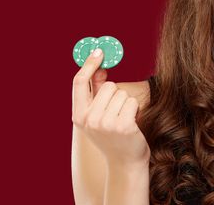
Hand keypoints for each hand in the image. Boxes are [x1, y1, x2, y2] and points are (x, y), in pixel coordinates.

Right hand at [71, 48, 150, 167]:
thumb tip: (100, 67)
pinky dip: (135, 110)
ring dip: (126, 104)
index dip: (89, 64)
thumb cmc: (113, 136)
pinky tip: (132, 125)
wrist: (125, 163)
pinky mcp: (123, 125)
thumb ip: (96, 92)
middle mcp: (89, 120)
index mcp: (78, 116)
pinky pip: (132, 102)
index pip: (79, 83)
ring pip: (122, 93)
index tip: (99, 51)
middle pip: (108, 86)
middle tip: (117, 113)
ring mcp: (105, 123)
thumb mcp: (98, 116)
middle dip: (116, 95)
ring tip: (124, 121)